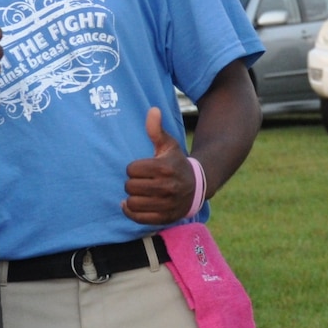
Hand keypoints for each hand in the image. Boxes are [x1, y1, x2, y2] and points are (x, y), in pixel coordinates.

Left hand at [121, 107, 196, 224]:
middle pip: (130, 186)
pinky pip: (138, 218)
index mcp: (165, 167)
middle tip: (141, 181)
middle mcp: (167, 187)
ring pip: (132, 203)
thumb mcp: (169, 145)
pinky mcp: (165, 217)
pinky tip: (132, 205)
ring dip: (132, 197)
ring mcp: (166, 204)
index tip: (142, 168)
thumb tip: (153, 109)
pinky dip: (131, 212)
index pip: (131, 169)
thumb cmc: (176, 162)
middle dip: (132, 183)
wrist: (197, 186)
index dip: (133, 168)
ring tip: (139, 193)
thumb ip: (156, 129)